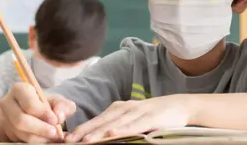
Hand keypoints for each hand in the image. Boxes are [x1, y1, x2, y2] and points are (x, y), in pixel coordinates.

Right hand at [0, 82, 75, 142]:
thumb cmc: (43, 103)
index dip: (42, 113)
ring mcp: (4, 119)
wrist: (28, 111)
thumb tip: (59, 116)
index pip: (28, 103)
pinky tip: (46, 140)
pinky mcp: (6, 131)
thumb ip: (62, 105)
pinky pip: (19, 139)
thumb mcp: (55, 99)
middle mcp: (8, 103)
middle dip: (40, 128)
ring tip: (53, 137)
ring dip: (38, 137)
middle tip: (55, 133)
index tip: (55, 120)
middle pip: (21, 120)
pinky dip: (35, 141)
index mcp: (19, 90)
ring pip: (20, 132)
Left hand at [66, 95, 193, 142]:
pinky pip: (133, 125)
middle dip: (83, 131)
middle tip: (67, 141)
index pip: (97, 119)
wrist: (181, 106)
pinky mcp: (150, 117)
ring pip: (114, 123)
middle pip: (101, 121)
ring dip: (98, 132)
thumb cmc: (155, 115)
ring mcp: (138, 112)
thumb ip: (118, 125)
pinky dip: (121, 129)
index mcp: (119, 109)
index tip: (66, 138)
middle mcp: (126, 108)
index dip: (81, 128)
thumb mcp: (134, 119)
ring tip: (85, 140)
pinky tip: (111, 133)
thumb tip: (100, 136)